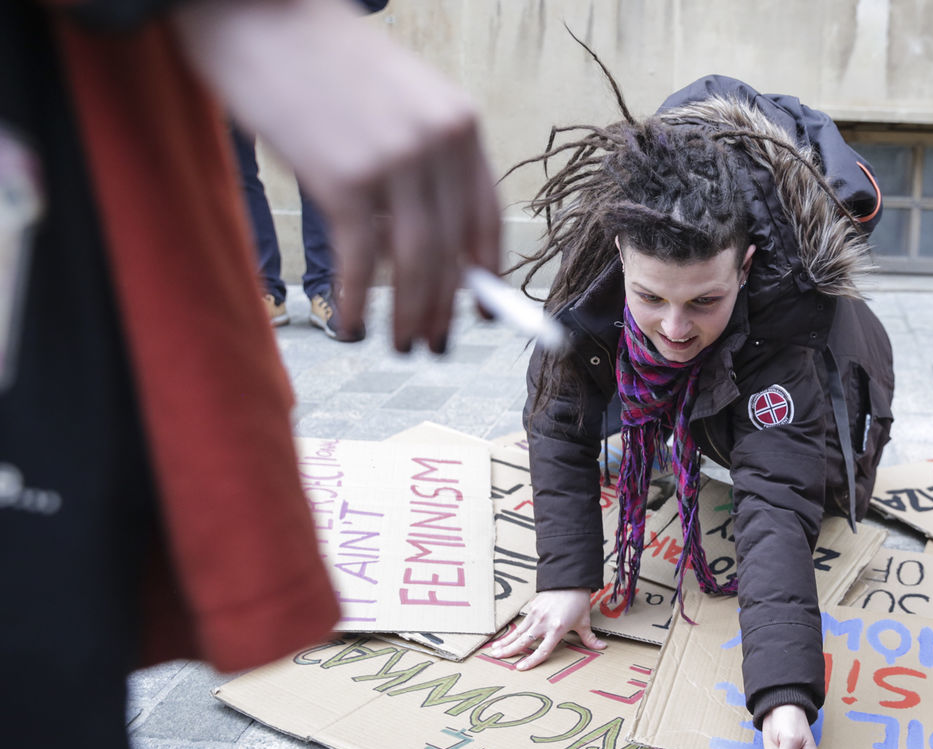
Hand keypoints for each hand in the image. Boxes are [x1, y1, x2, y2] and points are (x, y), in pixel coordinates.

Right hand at [172, 0, 500, 351]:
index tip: (485, 313)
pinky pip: (364, 260)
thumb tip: (436, 249)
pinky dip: (360, 302)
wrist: (258, 15)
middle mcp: (440, 142)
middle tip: (436, 345)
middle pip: (453, 248)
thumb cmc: (322, 63)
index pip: (488, 215)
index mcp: (460, 122)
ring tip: (403, 345)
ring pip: (418, 262)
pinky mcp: (345, 178)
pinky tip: (354, 327)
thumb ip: (423, 162)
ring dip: (411, 315)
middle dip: (444, 307)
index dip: (488, 273)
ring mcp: (396, 160)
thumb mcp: (397, 100)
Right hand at [486, 589, 605, 669]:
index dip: (531, 660)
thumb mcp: (584, 621)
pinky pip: (520, 624)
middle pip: (524, 641)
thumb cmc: (578, 601)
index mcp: (557, 628)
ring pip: (518, 632)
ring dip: (506, 642)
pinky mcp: (532, 608)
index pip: (542, 650)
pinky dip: (511, 633)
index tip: (520, 668)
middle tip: (497, 658)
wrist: (569, 580)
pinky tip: (503, 639)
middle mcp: (544, 623)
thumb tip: (602, 648)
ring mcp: (536, 615)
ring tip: (494, 651)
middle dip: (509, 651)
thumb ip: (589, 638)